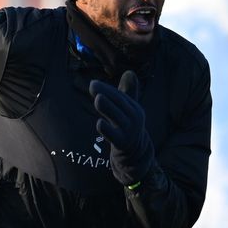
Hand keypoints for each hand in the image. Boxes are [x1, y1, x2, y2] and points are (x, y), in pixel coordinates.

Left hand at [89, 70, 154, 187]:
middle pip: (119, 104)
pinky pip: (114, 136)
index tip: (94, 84)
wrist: (135, 155)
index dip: (107, 89)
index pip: (120, 97)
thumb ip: (128, 92)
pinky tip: (99, 123)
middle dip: (106, 94)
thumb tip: (129, 72)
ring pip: (117, 118)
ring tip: (97, 99)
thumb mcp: (130, 110)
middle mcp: (135, 119)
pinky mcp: (122, 144)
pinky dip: (107, 130)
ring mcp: (129, 132)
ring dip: (107, 108)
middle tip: (92, 86)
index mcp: (135, 109)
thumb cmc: (128, 128)